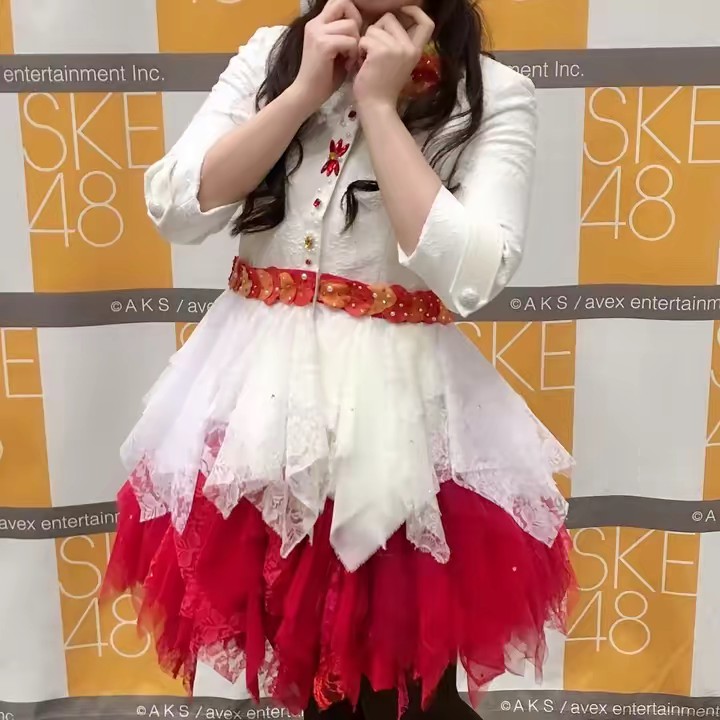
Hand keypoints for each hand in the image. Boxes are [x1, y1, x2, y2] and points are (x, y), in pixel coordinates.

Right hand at [291, 0, 361, 114]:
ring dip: (356, 42)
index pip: (339, 1)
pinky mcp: (323, 45)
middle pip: (344, 3)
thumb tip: (361, 26)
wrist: (307, 95)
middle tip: (356, 42)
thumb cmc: (323, 78)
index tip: (354, 34)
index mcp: (317, 23)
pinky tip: (348, 64)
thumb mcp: (335, 50)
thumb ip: (343, 35)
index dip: (352, 13)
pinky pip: (349, 41)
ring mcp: (317, 33)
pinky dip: (353, 53)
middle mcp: (315, 23)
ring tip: (351, 58)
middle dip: (356, 21)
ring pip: (350, 24)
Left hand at [353, 6, 434, 109]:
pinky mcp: (380, 51)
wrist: (376, 106)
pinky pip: (364, 39)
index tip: (402, 12)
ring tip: (368, 60)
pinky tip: (363, 64)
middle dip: (377, 30)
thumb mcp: (398, 62)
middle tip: (373, 51)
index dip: (415, 12)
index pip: (427, 22)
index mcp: (416, 51)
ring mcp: (396, 48)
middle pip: (390, 18)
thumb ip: (399, 43)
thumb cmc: (382, 87)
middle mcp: (409, 47)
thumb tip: (389, 20)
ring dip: (366, 42)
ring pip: (374, 28)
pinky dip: (359, 50)